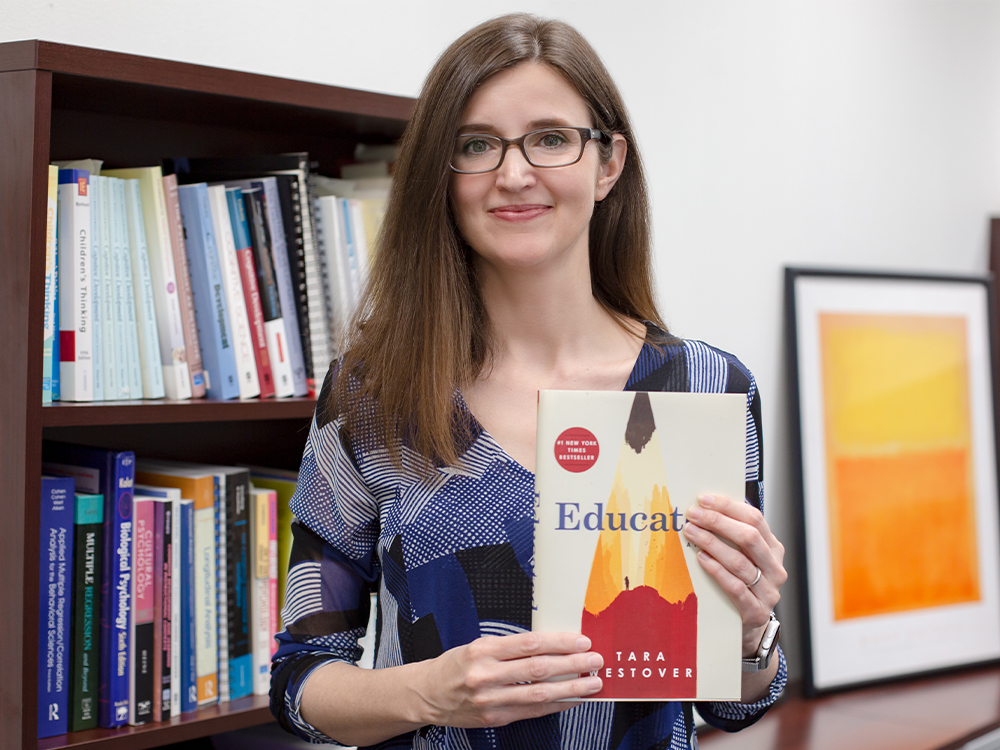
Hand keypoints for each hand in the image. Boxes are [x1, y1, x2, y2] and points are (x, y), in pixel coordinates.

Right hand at [414, 632, 603, 727]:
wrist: (427, 694)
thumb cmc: (456, 665)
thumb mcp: (478, 646)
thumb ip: (511, 647)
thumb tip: (551, 645)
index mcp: (483, 650)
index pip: (529, 644)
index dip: (559, 642)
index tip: (580, 640)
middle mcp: (486, 675)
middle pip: (537, 669)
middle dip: (572, 664)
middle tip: (594, 660)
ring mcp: (491, 700)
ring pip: (539, 694)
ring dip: (570, 689)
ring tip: (592, 683)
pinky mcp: (495, 718)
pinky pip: (532, 711)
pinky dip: (556, 705)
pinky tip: (572, 699)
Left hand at [682, 493, 785, 656]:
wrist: (750, 626)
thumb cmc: (741, 583)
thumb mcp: (743, 557)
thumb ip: (731, 536)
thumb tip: (704, 508)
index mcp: (773, 548)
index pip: (755, 519)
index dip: (728, 506)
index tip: (703, 499)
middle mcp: (775, 568)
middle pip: (749, 537)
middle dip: (718, 522)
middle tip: (694, 515)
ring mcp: (769, 591)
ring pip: (740, 561)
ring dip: (712, 543)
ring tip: (691, 532)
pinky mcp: (757, 611)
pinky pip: (735, 587)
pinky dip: (717, 571)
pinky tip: (701, 559)